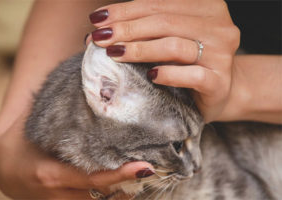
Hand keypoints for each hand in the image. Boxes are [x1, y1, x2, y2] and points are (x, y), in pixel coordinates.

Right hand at [0, 112, 152, 199]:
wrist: (2, 166)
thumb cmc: (21, 141)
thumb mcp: (37, 127)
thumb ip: (61, 115)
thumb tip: (89, 92)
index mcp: (51, 175)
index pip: (93, 179)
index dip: (120, 175)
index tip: (145, 168)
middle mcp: (58, 196)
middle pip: (101, 197)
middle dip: (128, 187)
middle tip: (151, 169)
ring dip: (122, 193)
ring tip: (143, 175)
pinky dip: (111, 196)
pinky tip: (126, 184)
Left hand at [89, 0, 239, 122]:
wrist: (220, 90)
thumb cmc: (188, 62)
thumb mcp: (170, 38)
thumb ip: (145, 30)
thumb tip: (98, 29)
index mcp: (207, 8)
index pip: (159, 4)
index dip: (125, 10)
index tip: (97, 19)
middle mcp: (218, 27)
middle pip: (164, 22)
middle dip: (126, 29)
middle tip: (99, 38)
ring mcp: (221, 55)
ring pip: (175, 46)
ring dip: (140, 49)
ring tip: (114, 54)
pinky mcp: (219, 82)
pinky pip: (192, 75)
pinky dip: (169, 74)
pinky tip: (150, 76)